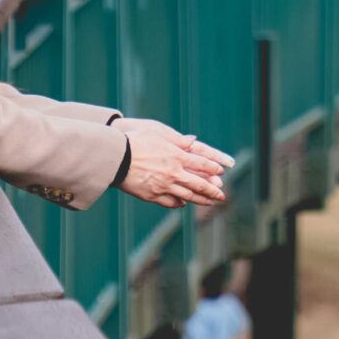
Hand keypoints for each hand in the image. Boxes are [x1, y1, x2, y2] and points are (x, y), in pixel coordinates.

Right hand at [116, 118, 233, 208]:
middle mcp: (174, 173)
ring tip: (210, 202)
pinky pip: (170, 201)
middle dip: (212, 190)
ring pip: (187, 195)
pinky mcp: (152, 195)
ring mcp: (164, 186)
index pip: (202, 164)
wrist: (116, 157)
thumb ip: (177, 140)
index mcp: (177, 156)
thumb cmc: (135, 141)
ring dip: (201, 200)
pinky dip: (179, 203)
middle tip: (222, 195)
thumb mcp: (158, 135)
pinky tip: (183, 203)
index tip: (221, 173)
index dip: (213, 169)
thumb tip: (193, 140)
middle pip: (199, 184)